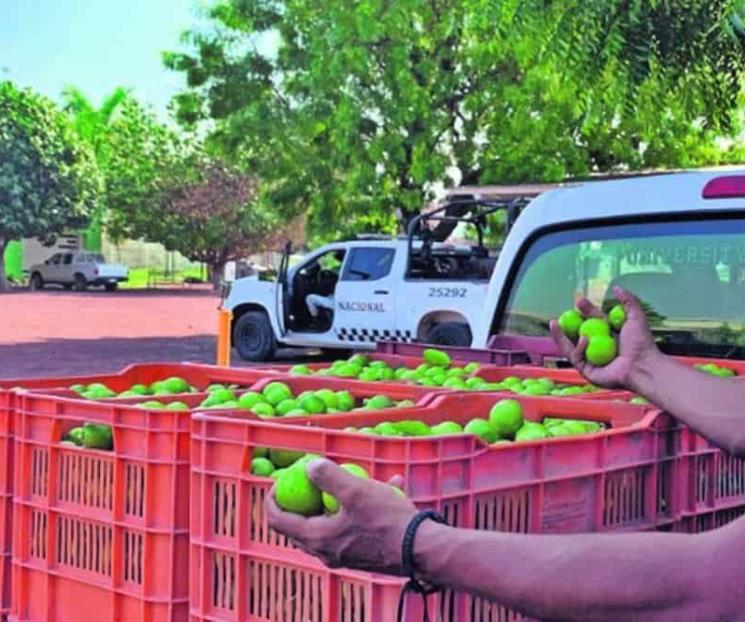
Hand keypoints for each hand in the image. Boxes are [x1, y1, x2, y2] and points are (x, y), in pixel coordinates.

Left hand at [266, 459, 416, 574]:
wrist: (421, 549)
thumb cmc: (386, 519)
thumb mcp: (355, 490)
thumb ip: (329, 476)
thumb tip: (309, 466)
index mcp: (317, 537)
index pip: (278, 521)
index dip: (273, 498)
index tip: (279, 480)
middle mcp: (326, 552)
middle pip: (300, 526)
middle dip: (301, 501)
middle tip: (309, 480)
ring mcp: (344, 556)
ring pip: (329, 524)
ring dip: (334, 501)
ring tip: (353, 478)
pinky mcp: (363, 555)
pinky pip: (353, 527)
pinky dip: (360, 508)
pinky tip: (388, 485)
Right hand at [549, 286, 658, 389]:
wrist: (643, 365)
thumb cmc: (642, 344)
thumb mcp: (636, 317)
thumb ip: (628, 301)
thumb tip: (616, 288)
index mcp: (607, 336)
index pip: (592, 321)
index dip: (585, 311)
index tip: (579, 301)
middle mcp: (597, 348)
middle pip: (576, 334)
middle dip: (567, 324)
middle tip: (562, 314)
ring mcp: (591, 360)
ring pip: (570, 347)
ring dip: (561, 336)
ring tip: (555, 324)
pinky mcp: (587, 371)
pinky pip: (577, 358)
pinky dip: (578, 347)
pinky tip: (583, 338)